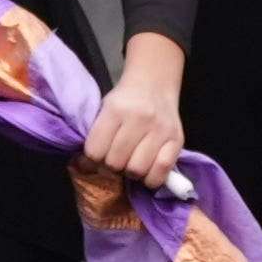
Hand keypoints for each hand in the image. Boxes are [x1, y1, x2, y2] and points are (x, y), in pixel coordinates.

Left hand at [82, 40, 187, 185]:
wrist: (154, 83)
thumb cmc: (125, 100)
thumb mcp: (104, 109)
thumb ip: (95, 135)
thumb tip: (84, 166)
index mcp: (115, 109)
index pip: (95, 151)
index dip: (92, 159)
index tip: (96, 156)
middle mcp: (139, 119)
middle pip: (115, 163)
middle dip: (111, 166)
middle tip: (114, 159)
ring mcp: (160, 130)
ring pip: (137, 170)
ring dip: (130, 172)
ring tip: (130, 163)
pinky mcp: (177, 140)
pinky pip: (161, 172)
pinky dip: (151, 177)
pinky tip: (147, 169)